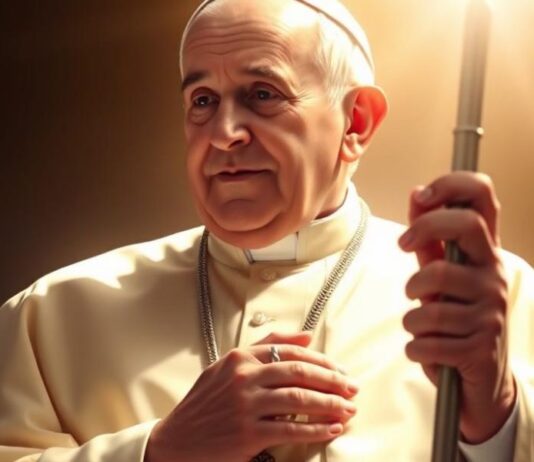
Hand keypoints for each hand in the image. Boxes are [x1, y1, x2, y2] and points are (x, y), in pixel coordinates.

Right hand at [144, 332, 357, 461]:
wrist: (176, 440)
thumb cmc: (205, 402)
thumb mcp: (227, 366)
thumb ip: (266, 346)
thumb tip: (306, 335)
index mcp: (240, 358)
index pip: (290, 351)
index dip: (321, 360)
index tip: (339, 370)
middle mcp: (243, 377)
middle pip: (299, 372)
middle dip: (332, 380)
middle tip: (352, 388)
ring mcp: (245, 405)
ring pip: (299, 399)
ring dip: (330, 404)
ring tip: (349, 409)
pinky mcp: (247, 433)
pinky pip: (291, 428)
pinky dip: (317, 429)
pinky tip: (332, 428)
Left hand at [398, 172, 515, 443]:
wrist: (480, 378)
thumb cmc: (455, 317)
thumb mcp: (440, 275)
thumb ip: (428, 238)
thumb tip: (416, 193)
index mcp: (483, 253)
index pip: (483, 199)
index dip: (453, 185)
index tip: (421, 195)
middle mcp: (492, 275)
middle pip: (465, 227)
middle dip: (423, 232)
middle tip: (403, 247)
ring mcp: (490, 310)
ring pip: (432, 295)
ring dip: (413, 314)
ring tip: (420, 323)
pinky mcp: (480, 346)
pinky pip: (426, 338)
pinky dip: (416, 347)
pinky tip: (427, 349)